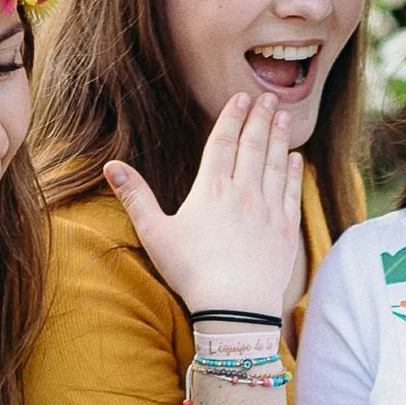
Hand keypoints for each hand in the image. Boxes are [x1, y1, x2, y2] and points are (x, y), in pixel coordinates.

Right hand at [106, 96, 303, 323]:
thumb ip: (135, 197)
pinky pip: (291, 192)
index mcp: (210, 188)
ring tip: (282, 116)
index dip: (231, 117)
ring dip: (278, 137)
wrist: (236, 308)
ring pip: (274, 163)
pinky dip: (293, 172)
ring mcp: (268, 210)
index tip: (240, 97)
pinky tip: (294, 158)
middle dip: (259, 117)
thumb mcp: (155, 234)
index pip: (222, 142)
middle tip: (269, 96)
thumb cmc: (191, 272)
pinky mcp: (285, 230)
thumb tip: (110, 165)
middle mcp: (242, 192)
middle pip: (252, 145)